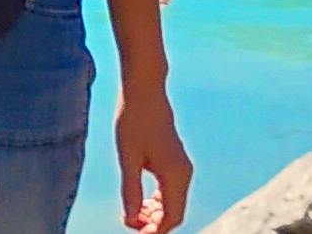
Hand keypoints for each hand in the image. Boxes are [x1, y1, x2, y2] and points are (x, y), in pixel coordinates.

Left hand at [117, 81, 193, 230]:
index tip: (136, 232)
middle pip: (174, 213)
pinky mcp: (175, 161)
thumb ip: (131, 190)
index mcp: (175, 174)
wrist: (144, 92)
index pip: (172, 217)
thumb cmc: (134, 120)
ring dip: (155, 213)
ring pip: (173, 203)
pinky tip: (140, 201)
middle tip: (129, 223)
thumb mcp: (128, 157)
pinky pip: (171, 191)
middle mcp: (184, 173)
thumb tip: (132, 219)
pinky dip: (158, 201)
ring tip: (132, 214)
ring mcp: (182, 167)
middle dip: (154, 224)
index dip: (155, 231)